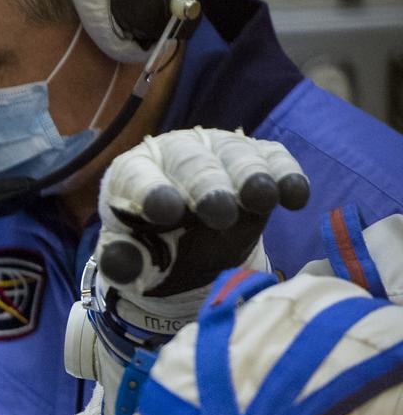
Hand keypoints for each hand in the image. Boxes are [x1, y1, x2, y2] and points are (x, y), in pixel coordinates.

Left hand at [96, 127, 308, 298]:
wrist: (184, 239)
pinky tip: (296, 196)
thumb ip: (123, 261)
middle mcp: (174, 152)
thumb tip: (120, 264)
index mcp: (133, 174)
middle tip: (220, 211)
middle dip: (207, 185)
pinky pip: (273, 157)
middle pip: (191, 162)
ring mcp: (217, 150)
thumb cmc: (151, 245)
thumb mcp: (132, 259)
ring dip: (250, 175)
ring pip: (235, 154)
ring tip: (261, 198)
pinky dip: (286, 173)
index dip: (150, 192)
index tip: (164, 211)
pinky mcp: (255, 157)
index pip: (138, 178)